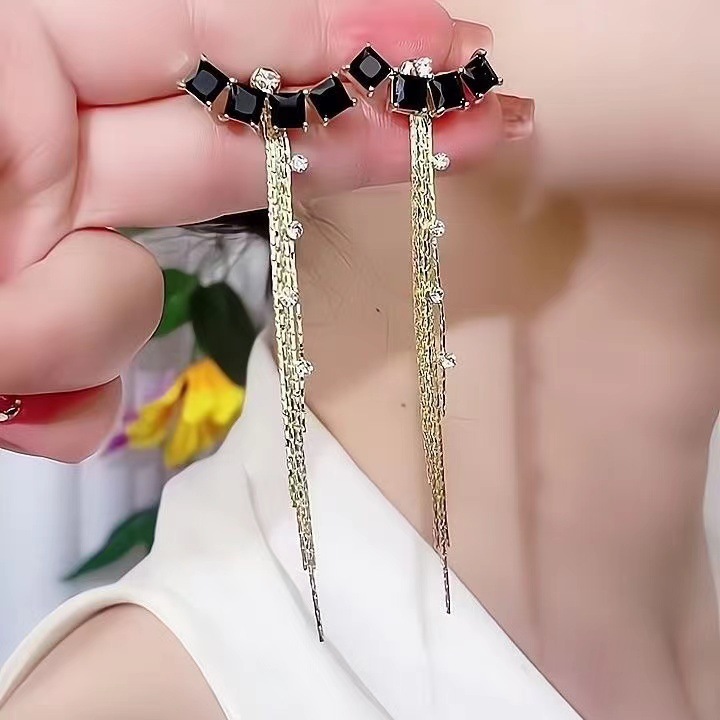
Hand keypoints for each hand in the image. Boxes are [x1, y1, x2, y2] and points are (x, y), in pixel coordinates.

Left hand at [0, 0, 501, 460]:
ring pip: (143, 296)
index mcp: (16, 72)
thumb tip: (135, 271)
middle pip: (229, 143)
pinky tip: (10, 405)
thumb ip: (67, 202)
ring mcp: (49, 248)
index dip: (325, 38)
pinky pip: (102, 388)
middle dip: (353, 135)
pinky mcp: (48, 334)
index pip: (202, 34)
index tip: (438, 51)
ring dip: (86, 336)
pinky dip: (65, 405)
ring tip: (2, 365)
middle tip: (474, 122)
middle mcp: (44, 157)